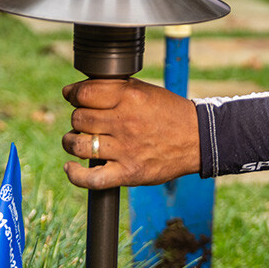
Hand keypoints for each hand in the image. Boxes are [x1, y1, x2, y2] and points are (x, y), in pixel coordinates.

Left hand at [60, 78, 200, 188]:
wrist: (198, 139)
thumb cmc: (170, 113)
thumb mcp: (146, 91)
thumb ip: (115, 89)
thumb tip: (79, 90)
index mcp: (130, 98)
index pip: (84, 93)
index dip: (73, 94)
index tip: (73, 96)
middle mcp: (126, 122)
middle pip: (79, 118)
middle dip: (77, 118)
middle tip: (84, 120)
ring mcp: (126, 150)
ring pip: (79, 145)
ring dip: (70, 142)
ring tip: (75, 140)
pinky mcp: (128, 173)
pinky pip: (91, 179)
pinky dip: (75, 175)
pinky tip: (71, 167)